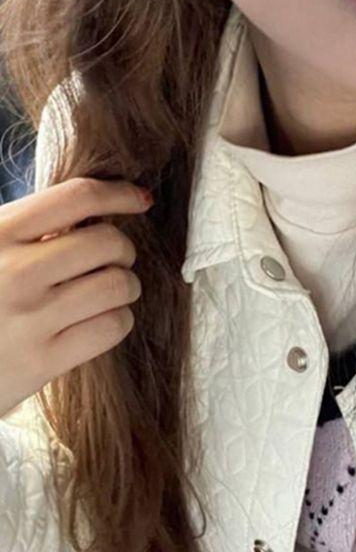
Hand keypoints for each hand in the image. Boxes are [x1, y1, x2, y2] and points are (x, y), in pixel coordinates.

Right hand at [0, 177, 151, 419]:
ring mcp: (28, 319)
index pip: (77, 196)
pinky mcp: (40, 362)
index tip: (139, 199)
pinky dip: (117, 320)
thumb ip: (30, 226)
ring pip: (117, 284)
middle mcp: (14, 273)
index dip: (119, 193)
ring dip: (125, 286)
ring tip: (110, 290)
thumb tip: (100, 205)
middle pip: (107, 241)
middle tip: (114, 259)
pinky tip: (100, 320)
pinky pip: (111, 327)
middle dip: (123, 249)